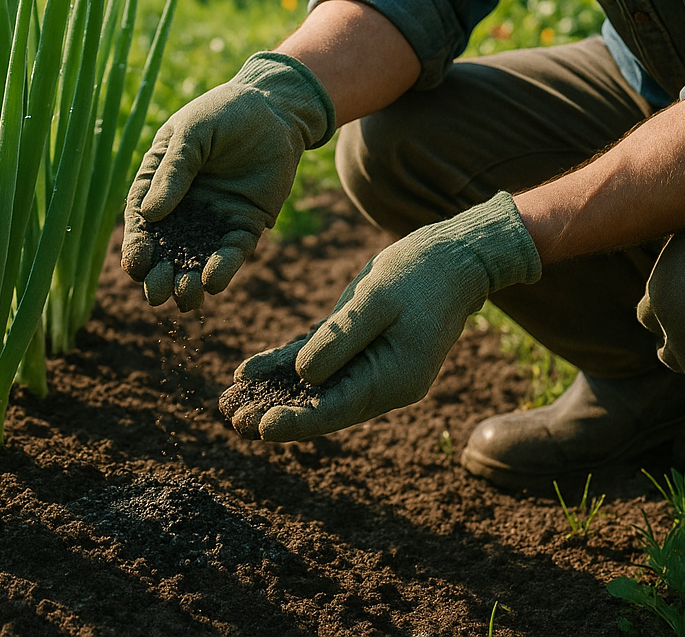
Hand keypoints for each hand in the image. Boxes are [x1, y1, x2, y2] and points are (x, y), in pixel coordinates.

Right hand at [121, 52, 333, 310]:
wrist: (275, 108)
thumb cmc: (224, 112)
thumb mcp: (192, 133)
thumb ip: (174, 171)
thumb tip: (150, 215)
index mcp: (158, 186)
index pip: (141, 225)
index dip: (136, 248)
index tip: (137, 264)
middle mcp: (182, 210)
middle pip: (165, 254)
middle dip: (159, 277)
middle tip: (159, 291)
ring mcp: (214, 221)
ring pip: (196, 263)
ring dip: (188, 284)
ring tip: (187, 295)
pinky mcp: (246, 225)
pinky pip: (232, 254)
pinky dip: (222, 270)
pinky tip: (213, 281)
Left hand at [220, 191, 540, 440]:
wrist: (453, 257)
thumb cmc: (421, 275)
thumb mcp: (377, 301)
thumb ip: (341, 338)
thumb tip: (302, 375)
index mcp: (393, 380)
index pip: (337, 408)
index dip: (297, 420)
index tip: (261, 427)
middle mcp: (381, 383)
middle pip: (321, 405)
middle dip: (276, 412)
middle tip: (232, 418)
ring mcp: (370, 367)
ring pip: (313, 387)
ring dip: (273, 393)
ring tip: (231, 403)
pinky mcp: (357, 347)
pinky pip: (316, 362)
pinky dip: (283, 366)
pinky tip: (250, 370)